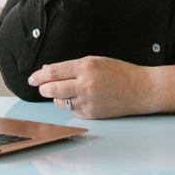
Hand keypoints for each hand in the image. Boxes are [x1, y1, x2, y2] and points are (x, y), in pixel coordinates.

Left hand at [28, 56, 153, 118]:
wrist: (141, 89)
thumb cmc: (120, 73)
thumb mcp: (96, 61)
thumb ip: (72, 66)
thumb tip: (48, 70)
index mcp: (86, 67)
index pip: (53, 72)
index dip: (39, 76)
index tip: (33, 78)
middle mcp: (85, 85)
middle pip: (51, 89)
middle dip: (42, 88)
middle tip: (41, 87)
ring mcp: (88, 101)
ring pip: (59, 102)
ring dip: (57, 97)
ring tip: (67, 91)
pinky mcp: (91, 114)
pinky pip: (72, 110)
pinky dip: (71, 105)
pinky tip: (81, 99)